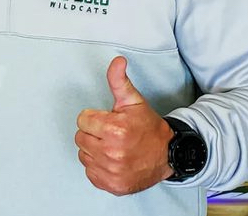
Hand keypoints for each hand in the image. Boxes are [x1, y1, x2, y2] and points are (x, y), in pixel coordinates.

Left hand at [75, 56, 173, 195]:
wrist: (167, 155)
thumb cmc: (148, 127)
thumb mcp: (133, 100)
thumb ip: (119, 80)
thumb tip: (117, 61)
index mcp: (114, 129)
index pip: (82, 120)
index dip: (94, 118)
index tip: (108, 120)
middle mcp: (112, 152)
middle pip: (80, 137)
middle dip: (93, 133)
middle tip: (110, 134)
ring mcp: (112, 172)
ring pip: (84, 154)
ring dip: (94, 150)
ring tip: (112, 146)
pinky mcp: (113, 186)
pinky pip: (90, 173)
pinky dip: (98, 167)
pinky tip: (112, 161)